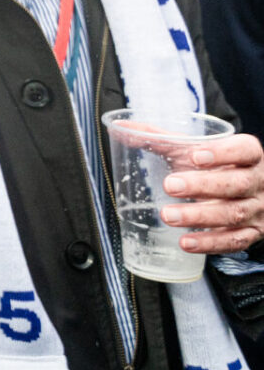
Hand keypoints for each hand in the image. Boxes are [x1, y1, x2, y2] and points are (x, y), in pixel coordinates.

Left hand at [158, 131, 263, 253]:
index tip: (195, 155)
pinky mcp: (252, 233)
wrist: (249, 193)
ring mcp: (256, 209)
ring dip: (199, 216)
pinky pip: (234, 240)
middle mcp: (256, 182)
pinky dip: (210, 243)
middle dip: (203, 185)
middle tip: (170, 185)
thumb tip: (120, 126)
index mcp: (248, 155)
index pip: (244, 150)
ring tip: (168, 215)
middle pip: (237, 183)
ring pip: (233, 213)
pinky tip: (186, 241)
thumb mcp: (195, 149)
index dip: (222, 153)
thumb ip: (160, 138)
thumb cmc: (217, 166)